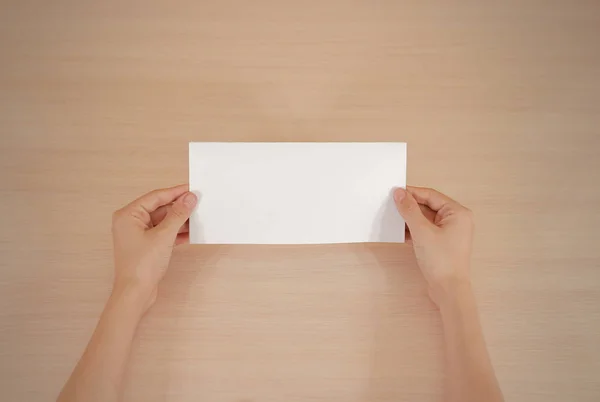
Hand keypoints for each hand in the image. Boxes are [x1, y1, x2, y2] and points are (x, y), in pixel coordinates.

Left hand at [111, 184, 196, 311]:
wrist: (135, 293)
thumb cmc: (142, 265)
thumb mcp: (164, 236)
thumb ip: (178, 215)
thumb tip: (189, 198)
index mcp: (128, 215)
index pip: (156, 197)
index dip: (175, 192)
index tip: (192, 189)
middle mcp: (130, 222)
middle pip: (159, 208)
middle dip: (179, 207)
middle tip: (198, 203)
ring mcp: (137, 234)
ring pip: (163, 221)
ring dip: (179, 221)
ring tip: (198, 218)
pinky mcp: (145, 246)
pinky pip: (163, 233)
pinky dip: (175, 233)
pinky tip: (191, 233)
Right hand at [393, 186, 473, 305]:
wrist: (448, 290)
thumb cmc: (441, 260)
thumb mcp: (422, 231)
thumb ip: (409, 210)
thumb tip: (399, 193)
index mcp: (457, 213)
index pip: (431, 195)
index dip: (412, 192)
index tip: (394, 191)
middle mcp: (456, 220)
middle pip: (428, 206)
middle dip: (410, 206)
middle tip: (390, 204)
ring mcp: (449, 233)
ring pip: (425, 219)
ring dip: (410, 219)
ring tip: (392, 217)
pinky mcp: (441, 244)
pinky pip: (425, 230)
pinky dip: (413, 230)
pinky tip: (399, 231)